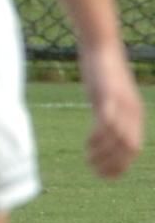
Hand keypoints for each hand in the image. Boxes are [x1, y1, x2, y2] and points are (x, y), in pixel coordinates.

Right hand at [80, 42, 143, 179]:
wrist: (102, 46)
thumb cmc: (103, 72)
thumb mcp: (111, 96)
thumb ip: (111, 112)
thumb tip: (104, 128)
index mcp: (135, 116)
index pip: (134, 150)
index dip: (121, 166)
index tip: (104, 175)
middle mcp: (133, 113)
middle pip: (128, 149)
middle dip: (112, 164)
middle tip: (93, 170)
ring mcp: (121, 105)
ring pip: (118, 140)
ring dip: (103, 154)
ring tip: (87, 159)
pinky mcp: (107, 97)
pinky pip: (107, 123)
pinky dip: (98, 137)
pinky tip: (86, 143)